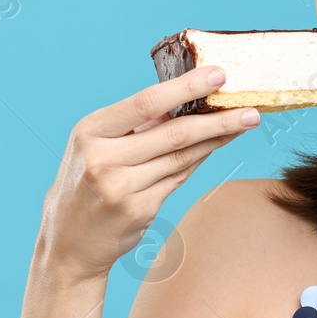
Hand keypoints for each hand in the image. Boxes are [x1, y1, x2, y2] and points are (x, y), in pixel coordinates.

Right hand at [36, 67, 257, 281]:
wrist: (66, 242)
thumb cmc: (85, 183)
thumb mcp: (94, 145)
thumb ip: (135, 125)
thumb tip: (188, 99)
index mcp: (91, 131)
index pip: (146, 103)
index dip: (186, 87)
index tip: (218, 75)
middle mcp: (103, 159)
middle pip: (174, 133)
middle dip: (218, 120)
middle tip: (251, 110)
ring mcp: (121, 188)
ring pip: (182, 158)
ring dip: (217, 140)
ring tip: (243, 124)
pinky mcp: (139, 211)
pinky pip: (178, 179)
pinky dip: (199, 161)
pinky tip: (215, 148)